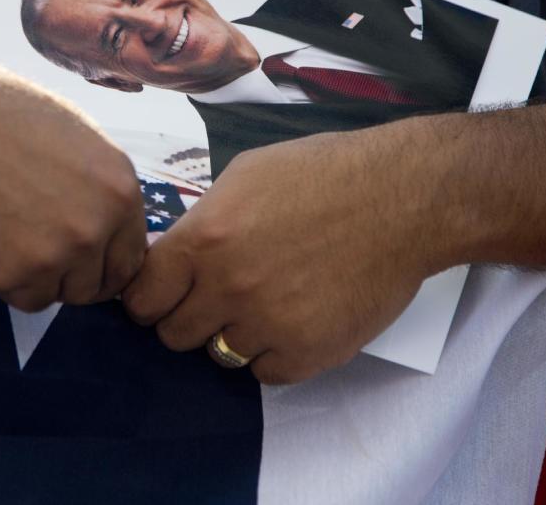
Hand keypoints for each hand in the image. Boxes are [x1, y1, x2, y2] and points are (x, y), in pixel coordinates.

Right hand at [0, 42, 146, 310]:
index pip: (128, 264)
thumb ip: (103, 194)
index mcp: (119, 193)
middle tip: (21, 230)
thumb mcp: (76, 139)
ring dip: (16, 275)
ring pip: (38, 297)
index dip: (99, 261)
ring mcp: (41, 260)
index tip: (73, 250)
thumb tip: (113, 236)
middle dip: (59, 272)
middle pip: (86, 289)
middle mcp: (89, 232)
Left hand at [123, 125, 453, 383]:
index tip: (163, 295)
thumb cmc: (323, 174)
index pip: (143, 298)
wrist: (402, 198)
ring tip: (267, 301)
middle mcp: (227, 288)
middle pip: (173, 334)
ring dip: (234, 333)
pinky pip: (264, 372)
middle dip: (189, 316)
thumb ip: (202, 222)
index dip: (149, 297)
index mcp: (204, 240)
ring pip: (219, 354)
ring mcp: (267, 325)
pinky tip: (295, 318)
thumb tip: (176, 254)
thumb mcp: (245, 176)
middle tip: (217, 297)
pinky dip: (274, 351)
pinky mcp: (306, 353)